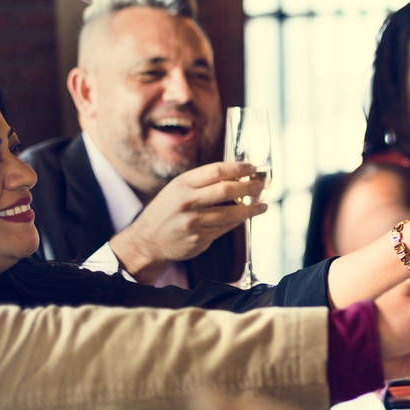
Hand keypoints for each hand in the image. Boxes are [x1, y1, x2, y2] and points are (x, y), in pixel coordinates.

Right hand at [110, 162, 267, 283]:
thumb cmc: (166, 211)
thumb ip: (202, 183)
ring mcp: (194, 221)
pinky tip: (246, 217)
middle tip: (261, 186)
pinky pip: (226, 228)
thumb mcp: (177, 189)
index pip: (216, 171)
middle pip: (226, 190)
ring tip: (262, 205)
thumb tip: (237, 175)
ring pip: (231, 213)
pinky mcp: (200, 238)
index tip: (252, 168)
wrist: (148, 241)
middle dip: (249, 187)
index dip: (238, 168)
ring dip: (251, 209)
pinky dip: (238, 222)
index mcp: (183, 184)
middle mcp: (188, 201)